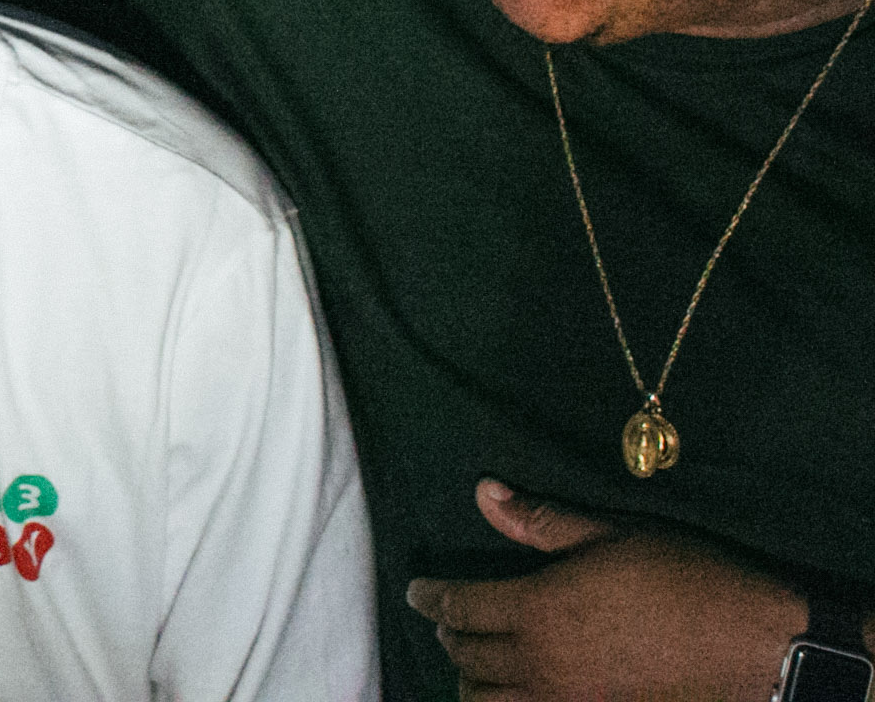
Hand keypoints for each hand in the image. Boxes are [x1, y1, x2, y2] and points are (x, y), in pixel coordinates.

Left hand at [405, 479, 804, 698]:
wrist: (757, 646)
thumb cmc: (688, 578)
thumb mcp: (613, 535)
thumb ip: (542, 521)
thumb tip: (485, 492)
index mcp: (538, 609)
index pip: (459, 607)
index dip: (430, 598)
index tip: (417, 591)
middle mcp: (543, 663)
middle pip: (467, 656)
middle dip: (448, 635)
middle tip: (445, 620)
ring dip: (470, 682)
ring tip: (471, 665)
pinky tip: (511, 697)